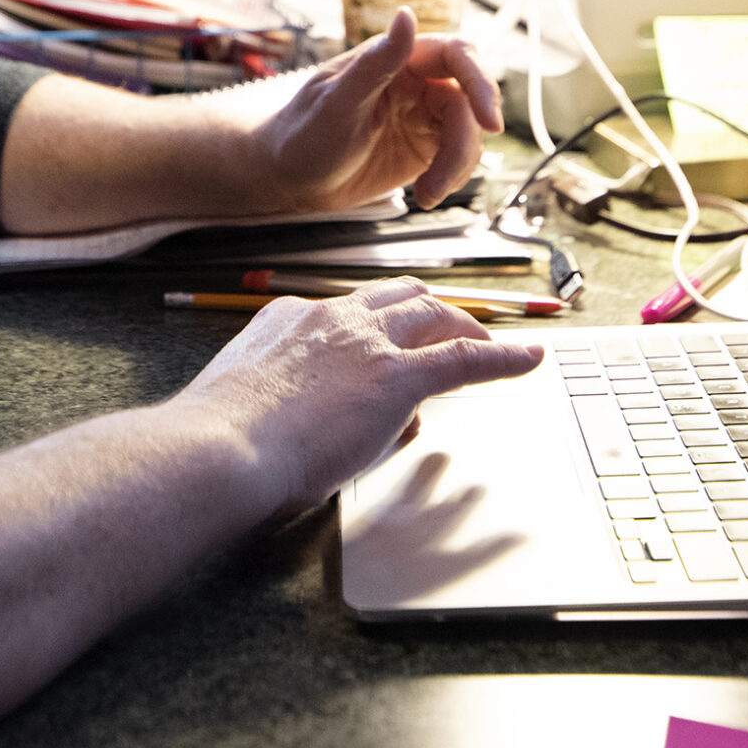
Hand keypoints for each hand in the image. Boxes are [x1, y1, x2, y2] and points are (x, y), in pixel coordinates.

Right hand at [173, 280, 543, 507]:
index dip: (374, 330)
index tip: (384, 347)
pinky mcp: (396, 376)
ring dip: (464, 326)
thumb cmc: (222, 446)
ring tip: (489, 344)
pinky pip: (464, 359)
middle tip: (451, 333)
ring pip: (431, 313)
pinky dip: (503, 356)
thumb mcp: (258, 410)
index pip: (345, 314)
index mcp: (287, 320)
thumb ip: (305, 405)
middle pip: (396, 298)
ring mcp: (366, 343)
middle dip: (428, 312)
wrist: (218, 449)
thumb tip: (362, 421)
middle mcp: (330, 319)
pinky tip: (529, 359)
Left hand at [248, 8, 501, 210]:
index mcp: (396, 59)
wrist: (288, 179)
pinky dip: (452, 179)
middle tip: (457, 168)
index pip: (455, 54)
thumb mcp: (337, 101)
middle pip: (469, 99)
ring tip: (427, 194)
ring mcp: (423, 116)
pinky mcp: (425, 147)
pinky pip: (457, 157)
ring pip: (467, 132)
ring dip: (457, 166)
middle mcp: (416, 82)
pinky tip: (426, 194)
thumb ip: (376, 62)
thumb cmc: (302, 134)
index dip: (479, 81)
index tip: (488, 119)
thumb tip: (406, 14)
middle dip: (471, 135)